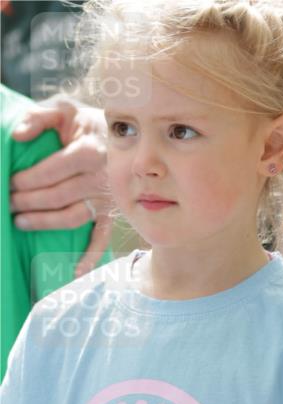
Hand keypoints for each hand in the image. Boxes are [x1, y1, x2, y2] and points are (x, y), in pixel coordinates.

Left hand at [10, 97, 112, 275]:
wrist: (128, 138)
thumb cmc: (90, 123)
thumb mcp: (66, 109)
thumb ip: (38, 117)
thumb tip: (16, 136)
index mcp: (90, 152)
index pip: (51, 172)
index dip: (27, 180)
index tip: (10, 183)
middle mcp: (101, 179)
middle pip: (57, 197)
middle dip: (28, 202)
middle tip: (8, 203)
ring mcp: (107, 199)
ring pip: (72, 217)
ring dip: (45, 223)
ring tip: (21, 222)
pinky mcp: (112, 214)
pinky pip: (102, 238)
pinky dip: (90, 256)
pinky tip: (76, 271)